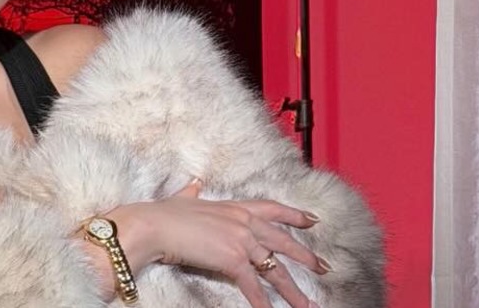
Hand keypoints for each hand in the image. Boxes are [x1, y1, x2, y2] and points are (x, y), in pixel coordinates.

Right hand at [112, 181, 327, 307]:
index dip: (294, 215)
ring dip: (292, 291)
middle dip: (306, 257)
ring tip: (307, 305)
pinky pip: (253, 286)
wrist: (154, 225)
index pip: (272, 208)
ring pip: (274, 269)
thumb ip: (192, 192)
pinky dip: (263, 303)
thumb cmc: (164, 213)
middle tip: (324, 268)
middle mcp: (243, 222)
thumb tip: (194, 183)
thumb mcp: (183, 198)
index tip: (312, 220)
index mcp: (234, 206)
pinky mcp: (233, 259)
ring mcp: (240, 240)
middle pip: (282, 242)